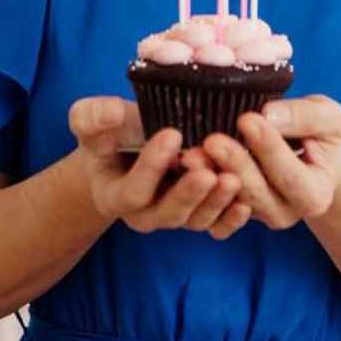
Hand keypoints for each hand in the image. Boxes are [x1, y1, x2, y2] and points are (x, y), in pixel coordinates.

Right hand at [67, 97, 250, 238]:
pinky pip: (217, 226)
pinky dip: (231, 219)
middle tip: (207, 173)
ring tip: (232, 179)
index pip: (133, 191)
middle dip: (189, 193)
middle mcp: (146, 214)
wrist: (130, 147)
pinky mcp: (201, 215)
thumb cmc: (112, 133)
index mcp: (115, 196)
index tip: (172, 134)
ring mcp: (176, 217)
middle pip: (168, 213)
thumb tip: (109, 113)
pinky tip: (246, 204)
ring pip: (196, 220)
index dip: (151, 166)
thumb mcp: (93, 122)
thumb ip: (93, 117)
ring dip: (216, 202)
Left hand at [202, 94, 340, 229]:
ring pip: (230, 201)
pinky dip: (197, 189)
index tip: (247, 119)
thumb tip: (269, 114)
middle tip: (213, 140)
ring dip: (209, 177)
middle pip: (257, 194)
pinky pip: (211, 208)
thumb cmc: (318, 134)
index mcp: (315, 195)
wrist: (310, 157)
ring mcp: (256, 216)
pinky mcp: (230, 214)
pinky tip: (183, 165)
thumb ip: (305, 117)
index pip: (291, 176)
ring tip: (191, 154)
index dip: (269, 149)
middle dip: (235, 165)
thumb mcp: (326, 119)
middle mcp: (286, 213)